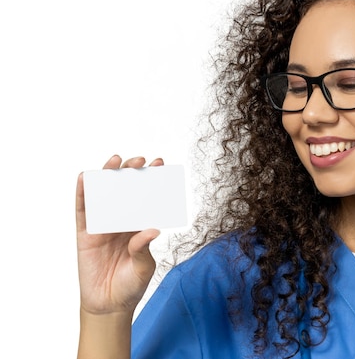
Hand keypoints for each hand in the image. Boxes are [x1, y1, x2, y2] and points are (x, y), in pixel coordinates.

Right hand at [75, 155, 162, 314]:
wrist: (109, 305)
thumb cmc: (131, 284)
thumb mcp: (144, 266)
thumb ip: (144, 248)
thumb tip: (152, 230)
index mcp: (139, 225)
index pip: (146, 197)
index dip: (152, 180)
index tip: (160, 164)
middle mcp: (121, 221)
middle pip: (125, 190)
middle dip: (132, 172)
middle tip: (141, 161)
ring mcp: (102, 225)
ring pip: (103, 194)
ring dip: (107, 175)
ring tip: (115, 160)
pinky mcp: (84, 233)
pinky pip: (82, 210)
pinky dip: (82, 193)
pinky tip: (84, 177)